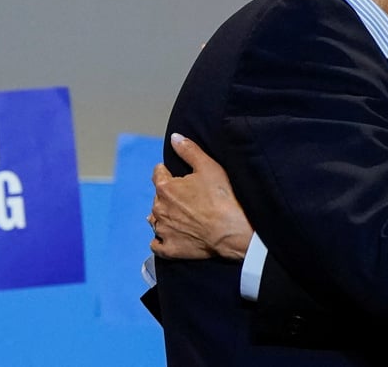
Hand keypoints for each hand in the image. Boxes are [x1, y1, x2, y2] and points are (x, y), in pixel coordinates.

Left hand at [148, 133, 253, 260]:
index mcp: (165, 188)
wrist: (232, 231)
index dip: (167, 171)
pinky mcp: (170, 249)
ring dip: (162, 216)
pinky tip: (169, 236)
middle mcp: (159, 209)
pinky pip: (157, 244)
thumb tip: (174, 137)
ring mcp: (164, 230)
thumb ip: (188, 150)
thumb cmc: (222, 197)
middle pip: (158, 197)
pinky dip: (160, 240)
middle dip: (168, 195)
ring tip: (177, 215)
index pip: (158, 174)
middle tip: (186, 196)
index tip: (174, 173)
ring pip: (155, 220)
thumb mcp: (208, 166)